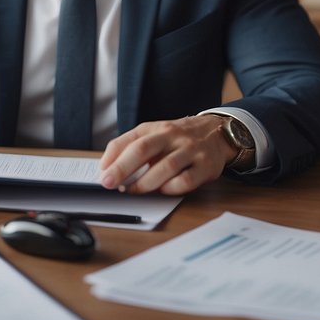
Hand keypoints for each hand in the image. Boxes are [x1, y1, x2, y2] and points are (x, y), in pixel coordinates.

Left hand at [97, 115, 234, 194]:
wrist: (217, 132)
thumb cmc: (179, 139)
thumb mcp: (156, 135)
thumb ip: (134, 147)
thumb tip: (109, 168)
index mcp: (156, 128)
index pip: (129, 139)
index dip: (112, 156)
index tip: (102, 172)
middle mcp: (173, 136)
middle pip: (143, 149)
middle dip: (123, 168)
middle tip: (109, 183)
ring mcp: (190, 150)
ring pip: (165, 166)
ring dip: (145, 183)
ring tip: (133, 191)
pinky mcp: (206, 166)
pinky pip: (186, 180)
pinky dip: (171, 188)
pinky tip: (163, 190)